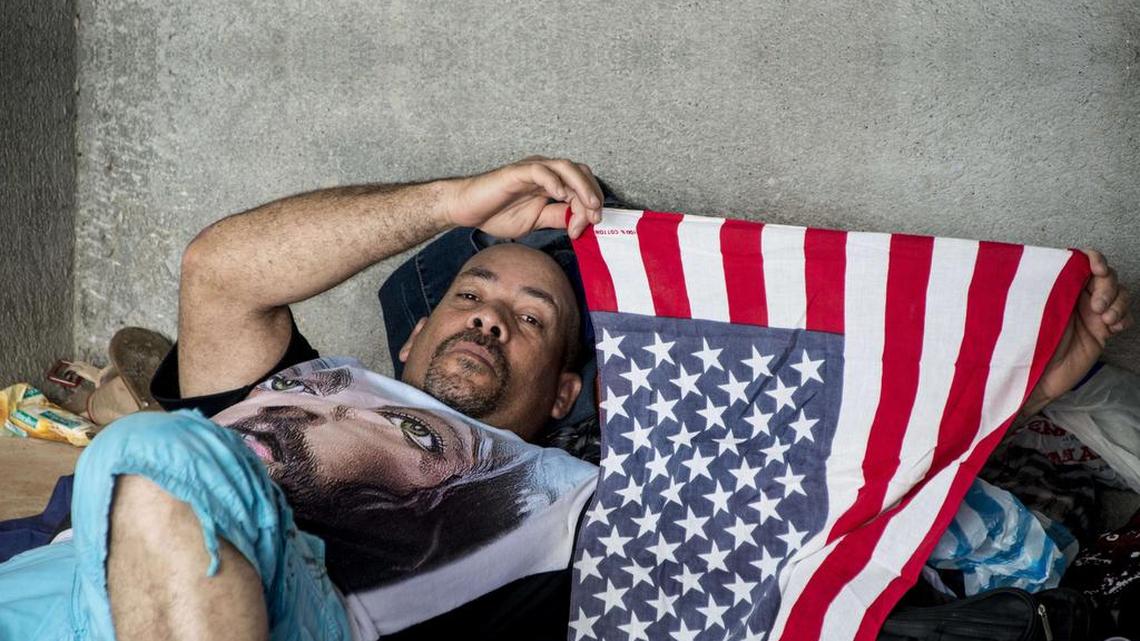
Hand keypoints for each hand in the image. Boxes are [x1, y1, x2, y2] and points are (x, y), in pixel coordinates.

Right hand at [445, 156, 603, 239]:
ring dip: (581, 186)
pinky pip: (540, 170)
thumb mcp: (536, 221)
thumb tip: (580, 222)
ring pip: (565, 167)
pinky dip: (554, 182)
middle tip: (595, 218)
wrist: (467, 210)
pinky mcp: (516, 172)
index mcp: (551, 183)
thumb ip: (557, 217)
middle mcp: (545, 172)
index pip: (582, 186)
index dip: (589, 207)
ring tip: (588, 205)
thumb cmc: (496, 212)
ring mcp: (531, 170)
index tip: (586, 229)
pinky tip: (559, 196)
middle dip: (592, 195)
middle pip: (580, 172)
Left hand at [1022, 249, 1132, 415]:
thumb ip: (1041, 287)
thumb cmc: (1023, 343)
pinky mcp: (1100, 331)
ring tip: (1106, 320)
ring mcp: (1090, 313)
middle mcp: (1075, 296)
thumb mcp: (1029, 310)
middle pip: (1107, 276)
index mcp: (1057, 285)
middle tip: (1097, 307)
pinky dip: (1124, 318)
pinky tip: (1113, 328)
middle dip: (1108, 288)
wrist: (1033, 377)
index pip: (1082, 261)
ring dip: (1119, 303)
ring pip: (1119, 294)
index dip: (1095, 259)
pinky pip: (1123, 317)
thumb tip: (1045, 262)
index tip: (1097, 268)